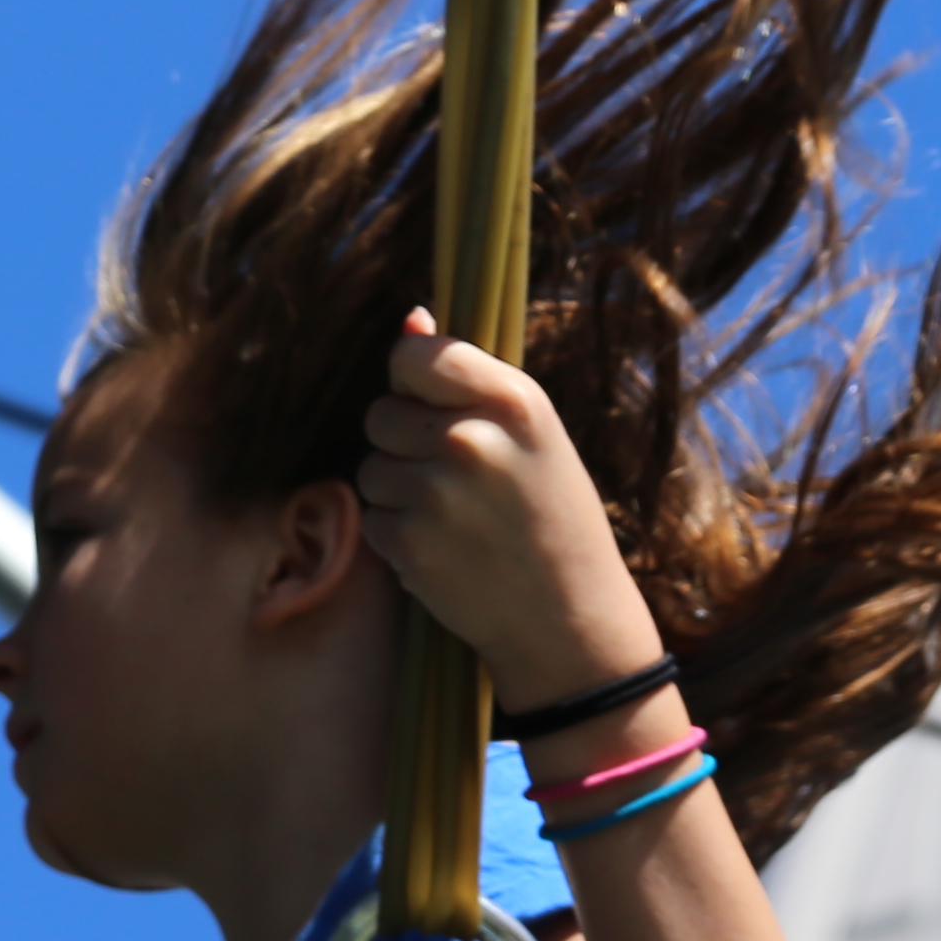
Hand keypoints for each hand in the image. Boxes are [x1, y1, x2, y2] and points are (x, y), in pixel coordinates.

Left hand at [354, 314, 656, 705]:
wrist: (568, 621)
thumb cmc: (553, 518)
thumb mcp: (532, 434)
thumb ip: (469, 378)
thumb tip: (409, 318)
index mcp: (512, 401)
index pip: (413, 357)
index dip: (409, 379)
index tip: (428, 404)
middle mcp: (472, 440)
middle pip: (380, 414)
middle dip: (402, 444)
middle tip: (454, 479)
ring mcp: (437, 495)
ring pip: (371, 468)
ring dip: (398, 492)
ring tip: (454, 519)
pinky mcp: (411, 545)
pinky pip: (372, 518)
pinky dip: (397, 536)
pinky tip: (443, 551)